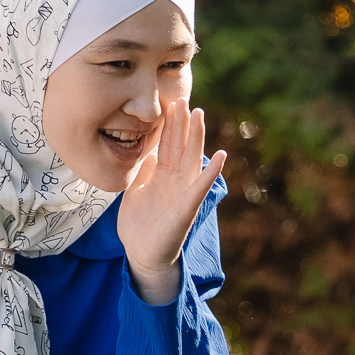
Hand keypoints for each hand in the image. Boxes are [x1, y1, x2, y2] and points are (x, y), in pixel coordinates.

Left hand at [116, 99, 226, 304]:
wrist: (141, 255)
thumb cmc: (139, 227)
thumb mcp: (134, 192)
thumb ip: (142, 173)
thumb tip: (146, 153)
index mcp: (162, 176)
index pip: (167, 145)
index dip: (168, 125)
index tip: (170, 103)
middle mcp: (175, 181)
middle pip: (180, 146)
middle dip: (181, 124)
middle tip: (183, 99)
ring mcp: (182, 193)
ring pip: (191, 160)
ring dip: (196, 138)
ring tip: (199, 116)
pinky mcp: (186, 208)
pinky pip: (200, 187)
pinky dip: (210, 172)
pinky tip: (220, 156)